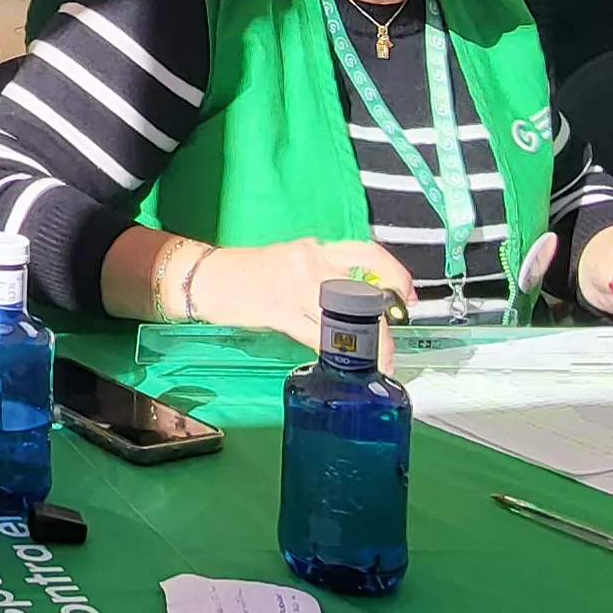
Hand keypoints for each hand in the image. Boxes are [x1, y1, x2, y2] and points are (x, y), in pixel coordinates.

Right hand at [187, 239, 409, 342]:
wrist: (204, 277)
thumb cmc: (246, 273)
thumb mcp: (290, 261)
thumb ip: (322, 275)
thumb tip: (355, 301)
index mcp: (315, 248)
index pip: (366, 253)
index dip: (395, 274)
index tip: (407, 297)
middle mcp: (310, 261)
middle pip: (362, 293)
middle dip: (383, 326)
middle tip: (391, 349)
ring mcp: (295, 285)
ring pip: (345, 317)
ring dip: (365, 346)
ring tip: (374, 363)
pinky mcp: (279, 310)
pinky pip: (316, 335)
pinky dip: (334, 352)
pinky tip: (340, 365)